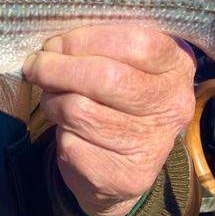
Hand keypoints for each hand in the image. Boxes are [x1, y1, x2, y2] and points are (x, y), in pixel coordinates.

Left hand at [23, 24, 195, 215]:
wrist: (122, 168)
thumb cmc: (116, 98)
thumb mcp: (122, 61)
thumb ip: (101, 45)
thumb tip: (55, 41)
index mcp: (177, 67)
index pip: (137, 43)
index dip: (86, 39)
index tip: (57, 42)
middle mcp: (173, 107)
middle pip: (106, 77)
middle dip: (57, 68)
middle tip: (37, 65)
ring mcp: (152, 145)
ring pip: (80, 109)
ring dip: (53, 100)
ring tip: (53, 97)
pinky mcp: (126, 176)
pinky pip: (71, 142)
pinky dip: (57, 132)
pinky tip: (66, 128)